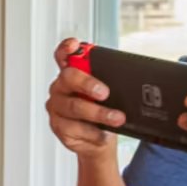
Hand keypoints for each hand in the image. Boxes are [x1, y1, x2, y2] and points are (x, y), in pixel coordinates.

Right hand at [45, 38, 123, 159]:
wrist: (98, 140)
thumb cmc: (104, 111)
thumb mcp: (110, 93)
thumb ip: (110, 80)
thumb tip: (129, 77)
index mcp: (71, 73)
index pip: (63, 55)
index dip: (66, 48)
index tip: (75, 45)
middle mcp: (60, 88)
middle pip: (68, 78)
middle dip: (88, 83)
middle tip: (105, 93)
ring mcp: (57, 107)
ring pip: (74, 107)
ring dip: (98, 113)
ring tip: (116, 118)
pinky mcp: (58, 127)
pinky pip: (75, 128)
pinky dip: (93, 132)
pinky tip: (103, 133)